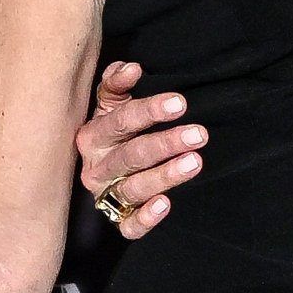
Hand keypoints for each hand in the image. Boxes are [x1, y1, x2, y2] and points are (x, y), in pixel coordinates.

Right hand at [77, 60, 206, 238]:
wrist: (100, 169)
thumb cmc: (111, 131)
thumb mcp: (110, 104)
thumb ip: (116, 84)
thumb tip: (131, 67)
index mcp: (93, 134)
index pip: (120, 121)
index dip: (149, 111)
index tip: (180, 103)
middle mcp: (96, 166)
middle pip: (131, 155)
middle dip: (165, 143)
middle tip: (199, 134)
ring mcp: (105, 194)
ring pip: (133, 188)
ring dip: (164, 176)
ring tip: (195, 162)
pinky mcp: (117, 219)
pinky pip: (128, 225)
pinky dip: (145, 218)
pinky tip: (165, 204)